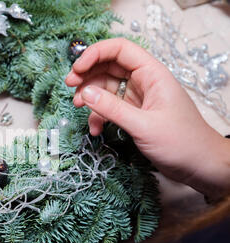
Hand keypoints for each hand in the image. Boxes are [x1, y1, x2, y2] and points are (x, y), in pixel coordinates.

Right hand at [65, 38, 229, 200]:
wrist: (199, 166)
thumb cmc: (181, 143)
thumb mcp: (143, 125)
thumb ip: (112, 109)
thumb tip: (85, 93)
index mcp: (152, 74)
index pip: (120, 50)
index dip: (95, 54)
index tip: (77, 70)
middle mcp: (144, 82)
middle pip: (109, 67)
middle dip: (88, 75)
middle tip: (70, 86)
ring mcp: (138, 98)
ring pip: (106, 88)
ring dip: (91, 98)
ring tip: (79, 108)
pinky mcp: (134, 114)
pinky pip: (110, 108)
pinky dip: (99, 116)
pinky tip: (95, 129)